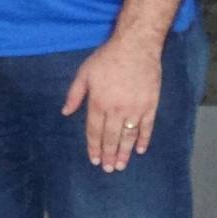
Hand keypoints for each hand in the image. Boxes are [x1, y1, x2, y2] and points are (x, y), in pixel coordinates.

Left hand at [61, 33, 160, 171]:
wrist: (135, 48)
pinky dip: (144, 139)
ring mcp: (135, 108)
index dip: (94, 146)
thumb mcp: (84, 74)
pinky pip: (147, 127)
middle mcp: (117, 109)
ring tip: (122, 166)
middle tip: (109, 169)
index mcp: (98, 103)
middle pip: (111, 137)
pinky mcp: (151, 105)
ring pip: (129, 136)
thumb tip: (65, 112)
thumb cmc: (106, 59)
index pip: (94, 131)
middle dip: (109, 155)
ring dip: (125, 152)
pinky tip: (140, 150)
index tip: (94, 160)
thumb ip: (74, 95)